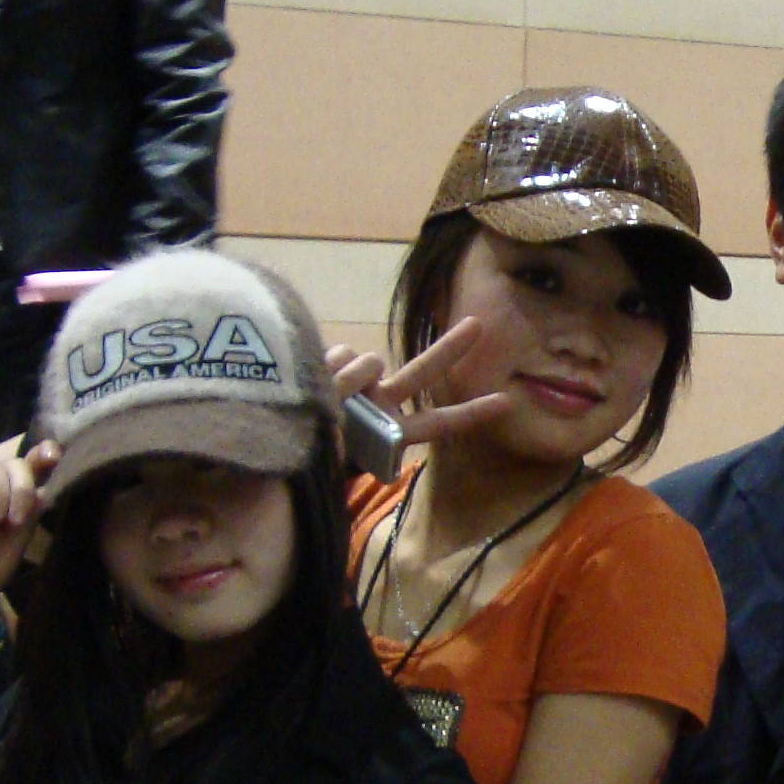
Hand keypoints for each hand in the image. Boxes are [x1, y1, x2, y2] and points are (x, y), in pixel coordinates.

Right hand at [323, 318, 520, 450]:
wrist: (278, 440)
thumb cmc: (313, 458)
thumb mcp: (345, 456)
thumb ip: (363, 413)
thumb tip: (365, 363)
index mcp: (390, 433)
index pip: (437, 423)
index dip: (470, 414)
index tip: (506, 402)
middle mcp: (382, 404)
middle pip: (423, 371)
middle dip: (451, 347)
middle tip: (480, 324)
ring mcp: (360, 383)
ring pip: (369, 360)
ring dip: (347, 377)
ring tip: (324, 401)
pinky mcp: (335, 364)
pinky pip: (340, 353)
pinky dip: (326, 367)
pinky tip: (311, 382)